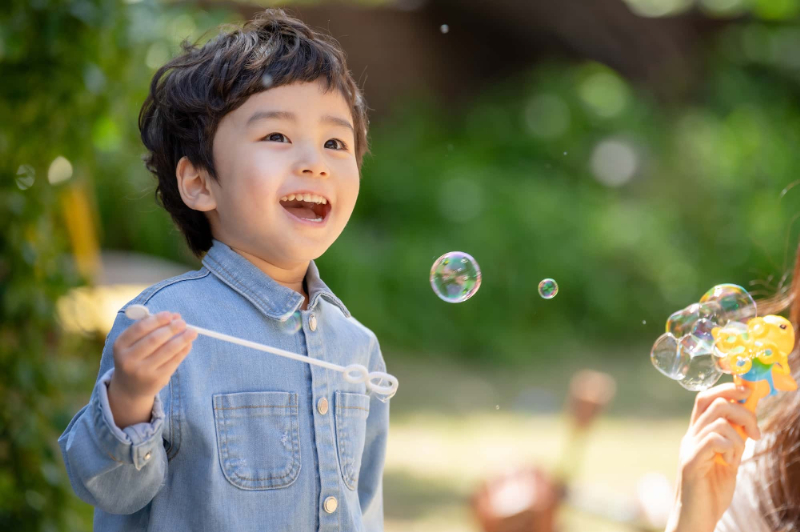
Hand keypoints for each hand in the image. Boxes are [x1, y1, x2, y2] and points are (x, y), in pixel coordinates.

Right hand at [107, 311, 197, 427]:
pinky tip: (188, 344)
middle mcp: (128, 359)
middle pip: (154, 340)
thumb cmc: (135, 357)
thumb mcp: (133, 343)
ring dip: (182, 339)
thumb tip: (175, 316)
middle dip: (171, 329)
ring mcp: (142, 371)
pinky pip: (173, 362)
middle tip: (183, 322)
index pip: (139, 329)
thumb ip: (150, 328)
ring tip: (192, 332)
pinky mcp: (156, 380)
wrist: (130, 388)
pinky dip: (183, 351)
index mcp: (120, 345)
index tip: (170, 314)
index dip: (156, 320)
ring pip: (167, 351)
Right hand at [666, 383, 760, 531]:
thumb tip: (750, 418)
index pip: (706, 398)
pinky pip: (714, 440)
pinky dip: (730, 447)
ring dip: (738, 437)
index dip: (727, 388)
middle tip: (755, 433)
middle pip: (713, 402)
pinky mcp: (691, 462)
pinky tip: (729, 463)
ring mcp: (689, 447)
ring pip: (718, 421)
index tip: (748, 391)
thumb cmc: (712, 490)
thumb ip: (735, 439)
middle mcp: (690, 436)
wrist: (695, 516)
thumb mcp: (728, 459)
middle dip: (742, 411)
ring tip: (737, 457)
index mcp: (697, 433)